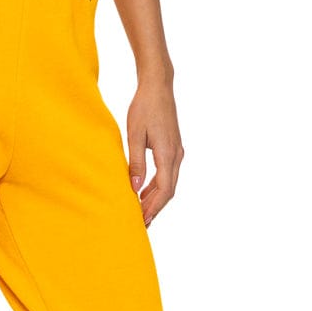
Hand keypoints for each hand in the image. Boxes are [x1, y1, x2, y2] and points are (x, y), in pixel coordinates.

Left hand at [126, 77, 183, 225]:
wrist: (158, 86)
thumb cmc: (144, 108)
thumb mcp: (134, 135)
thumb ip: (136, 162)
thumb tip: (134, 188)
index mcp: (168, 154)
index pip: (164, 190)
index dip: (153, 208)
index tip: (142, 220)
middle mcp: (177, 155)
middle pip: (169, 191)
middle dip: (155, 208)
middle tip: (141, 224)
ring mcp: (177, 151)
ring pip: (169, 183)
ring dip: (156, 198)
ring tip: (141, 211)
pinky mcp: (173, 147)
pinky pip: (167, 173)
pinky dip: (157, 185)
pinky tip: (143, 190)